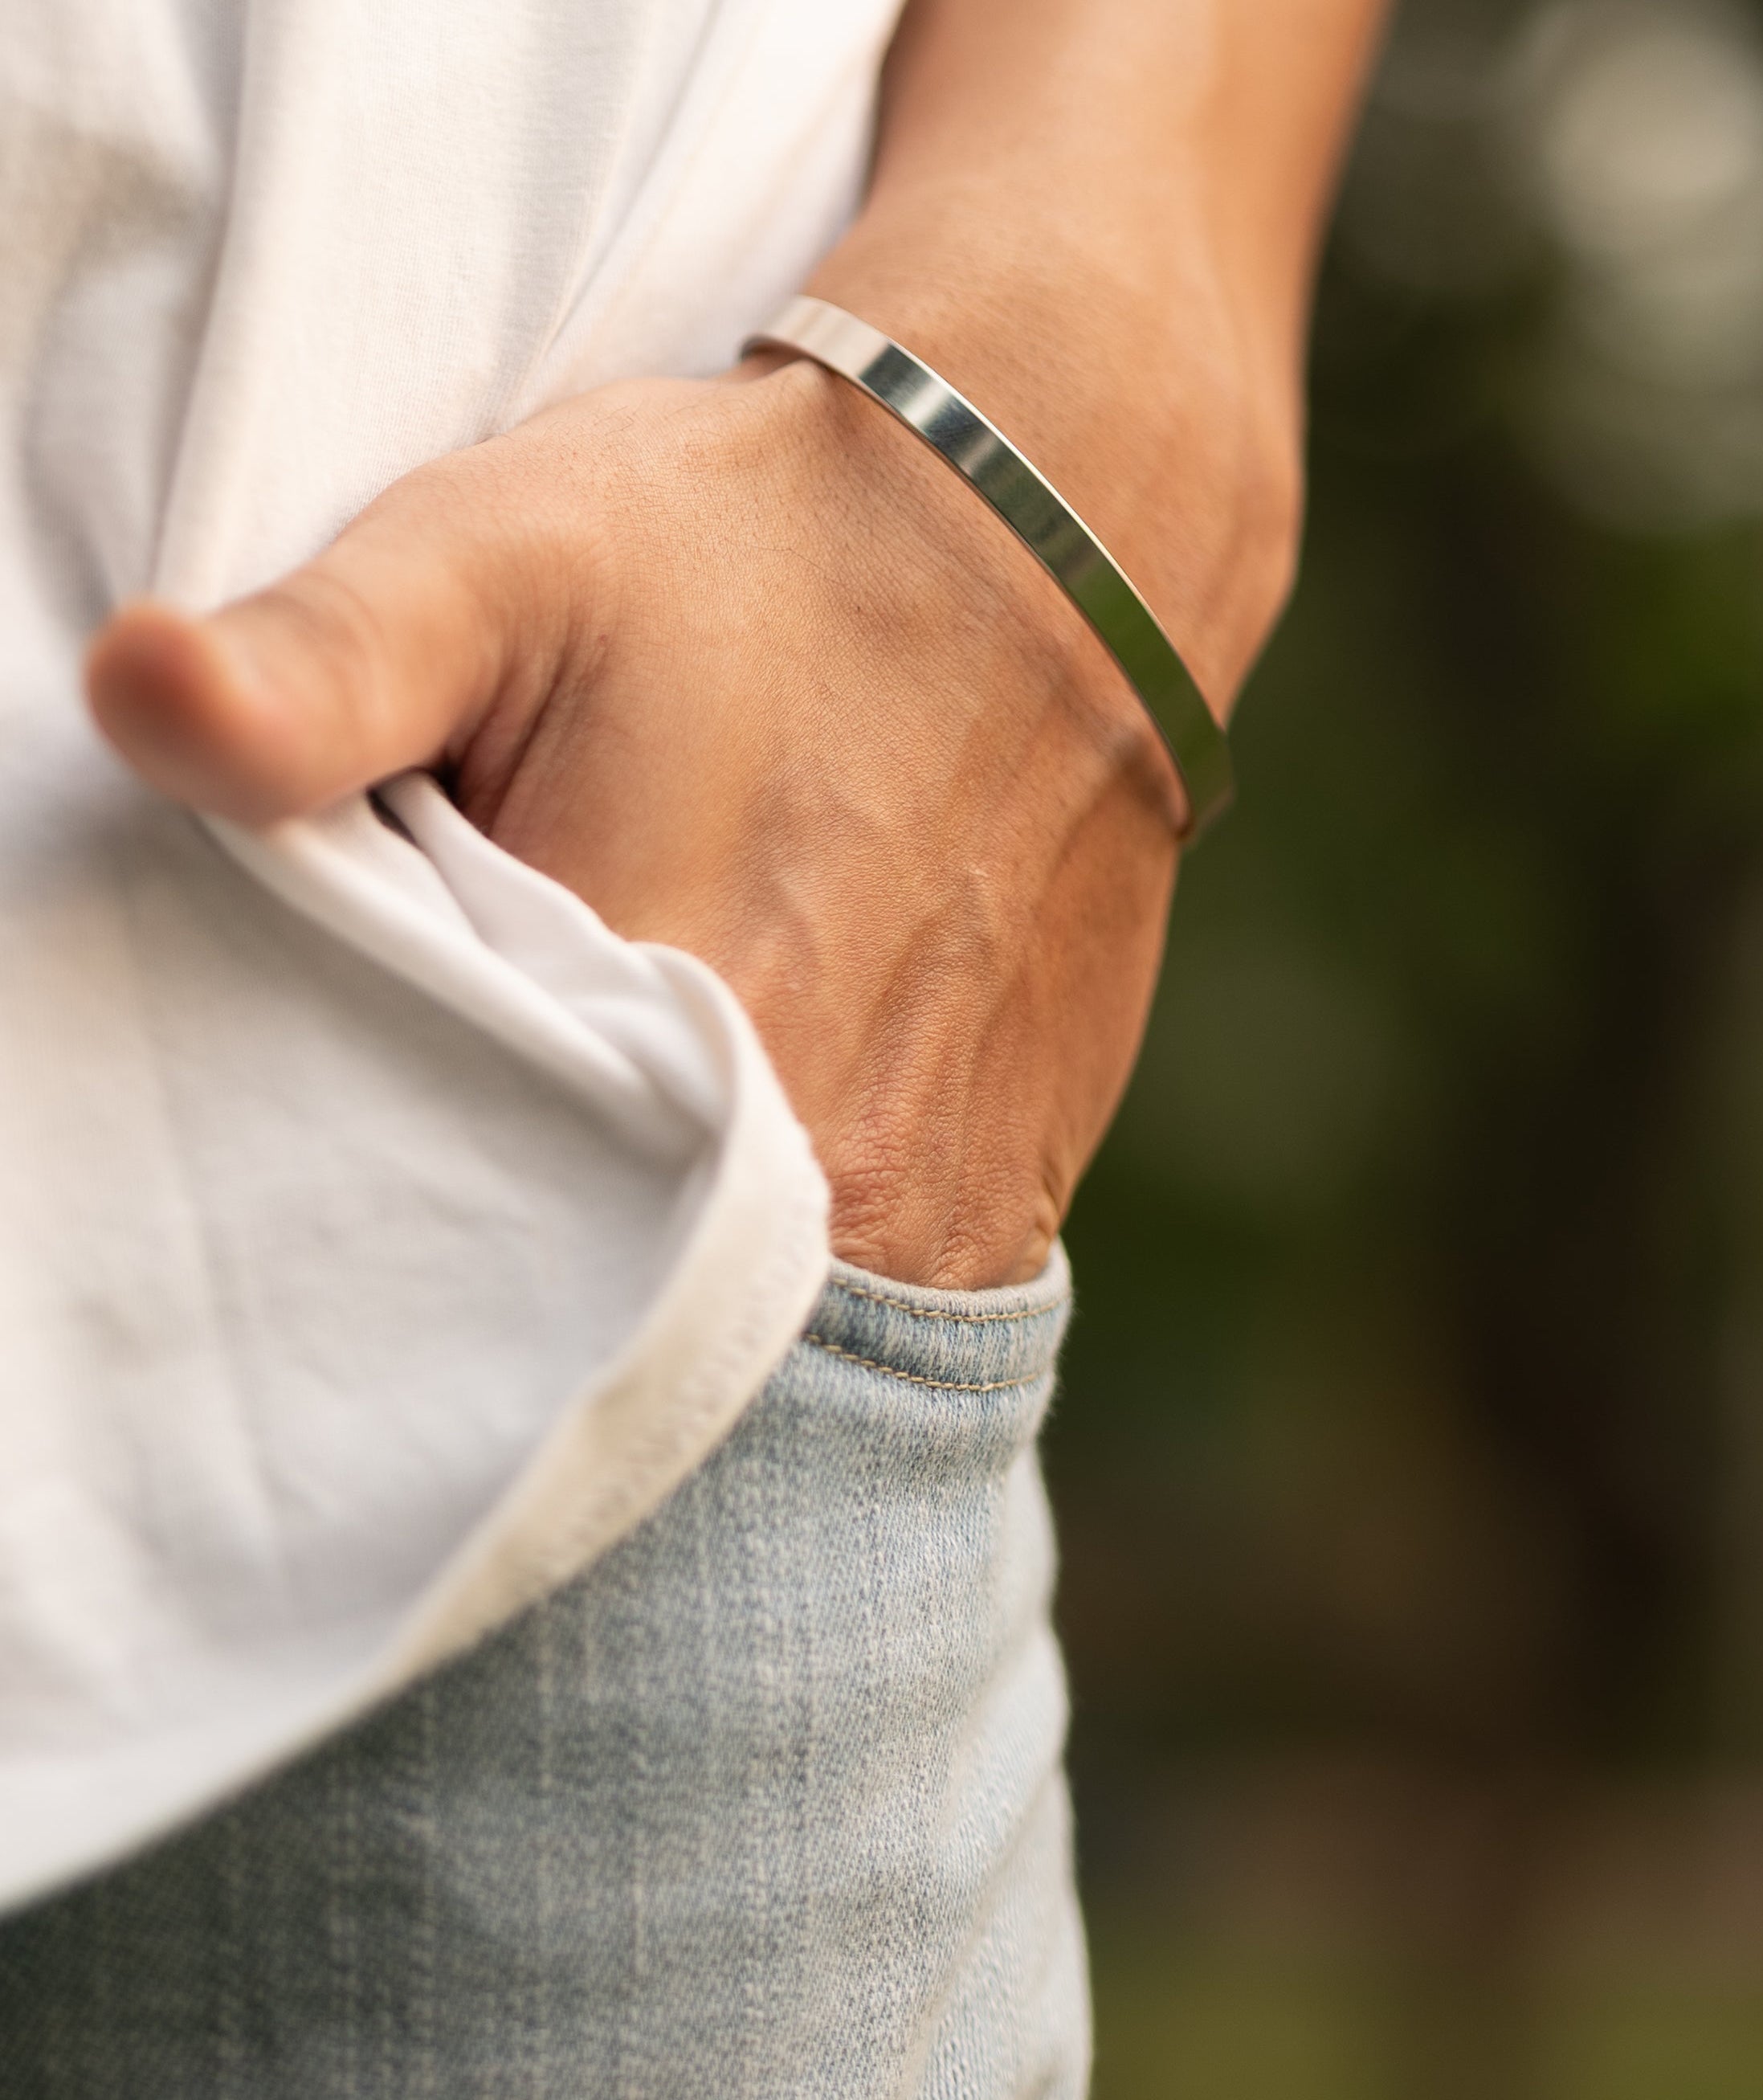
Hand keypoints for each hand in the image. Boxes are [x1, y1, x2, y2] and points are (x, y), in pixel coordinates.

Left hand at [80, 0, 1380, 1287]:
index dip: (357, 1183)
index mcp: (652, 1018)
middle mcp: (808, 1159)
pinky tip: (733, 1157)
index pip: (429, 1222)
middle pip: (574, 1299)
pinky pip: (840, 1313)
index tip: (346, 1113)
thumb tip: (134, 699)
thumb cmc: (757, 546)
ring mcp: (921, 1207)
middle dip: (493, 1248)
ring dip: (632, 1275)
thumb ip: (323, 663)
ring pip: (712, 1336)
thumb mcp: (506, 554)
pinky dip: (765, 1278)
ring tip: (601, 1142)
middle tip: (467, 1123)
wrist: (1055, 547)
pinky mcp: (1000, 1201)